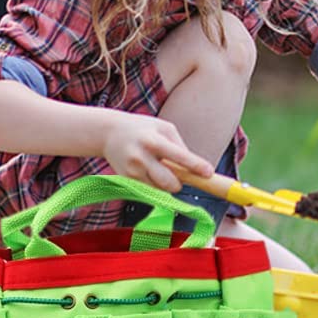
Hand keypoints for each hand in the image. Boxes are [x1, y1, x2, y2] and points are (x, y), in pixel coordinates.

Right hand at [99, 110, 213, 192]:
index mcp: (154, 141)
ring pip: (161, 189)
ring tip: (161, 167)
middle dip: (180, 183)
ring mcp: (132, 171)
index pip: (179, 156)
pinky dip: (156, 184)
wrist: (109, 133)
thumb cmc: (143, 129)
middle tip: (183, 175)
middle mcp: (142, 157)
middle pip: (169, 182)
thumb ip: (180, 146)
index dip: (195, 166)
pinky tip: (150, 169)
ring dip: (168, 184)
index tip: (209, 173)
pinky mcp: (127, 180)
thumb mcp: (164, 128)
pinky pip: (150, 189)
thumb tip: (195, 167)